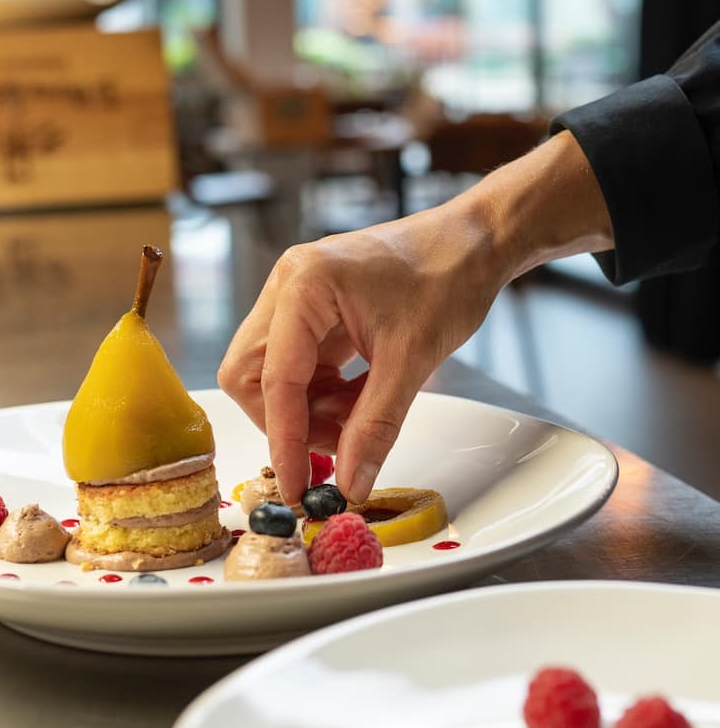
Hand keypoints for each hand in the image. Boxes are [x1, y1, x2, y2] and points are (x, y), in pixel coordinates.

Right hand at [218, 204, 504, 505]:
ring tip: (360, 419)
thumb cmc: (448, 277)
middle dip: (289, 421)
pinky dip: (324, 395)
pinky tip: (361, 400)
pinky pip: (300, 366)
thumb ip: (376, 426)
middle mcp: (288, 285)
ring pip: (273, 374)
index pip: (275, 378)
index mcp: (304, 285)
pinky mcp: (313, 310)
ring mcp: (297, 296)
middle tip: (335, 447)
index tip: (297, 486)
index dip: (284, 439)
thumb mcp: (412, 360)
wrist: (475, 242)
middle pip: (253, 375)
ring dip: (309, 410)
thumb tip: (351, 481)